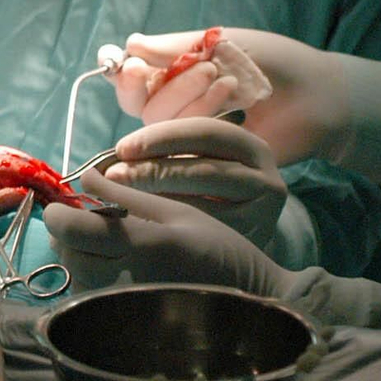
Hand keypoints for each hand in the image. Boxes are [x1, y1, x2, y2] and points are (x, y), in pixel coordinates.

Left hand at [44, 169, 287, 296]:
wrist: (251, 302)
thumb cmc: (218, 250)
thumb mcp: (177, 211)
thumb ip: (127, 197)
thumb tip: (86, 177)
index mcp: (144, 245)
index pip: (74, 231)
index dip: (58, 215)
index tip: (62, 205)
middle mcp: (130, 280)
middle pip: (69, 257)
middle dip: (67, 235)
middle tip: (84, 219)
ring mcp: (128, 306)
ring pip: (78, 278)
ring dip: (79, 256)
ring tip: (104, 241)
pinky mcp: (128, 320)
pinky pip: (93, 297)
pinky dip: (92, 278)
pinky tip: (115, 265)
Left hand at [103, 117, 288, 252]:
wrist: (247, 241)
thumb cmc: (211, 188)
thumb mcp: (202, 161)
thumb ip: (170, 152)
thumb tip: (118, 159)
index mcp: (252, 148)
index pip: (204, 133)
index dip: (161, 137)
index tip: (123, 148)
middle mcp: (266, 181)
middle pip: (204, 170)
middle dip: (153, 171)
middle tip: (114, 177)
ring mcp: (263, 218)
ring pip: (203, 206)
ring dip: (155, 201)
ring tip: (120, 201)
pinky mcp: (249, 247)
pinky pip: (202, 237)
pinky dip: (169, 228)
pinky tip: (141, 226)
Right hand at [113, 28, 348, 165]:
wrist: (318, 95)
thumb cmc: (272, 62)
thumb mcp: (224, 43)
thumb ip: (177, 47)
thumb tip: (130, 45)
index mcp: (174, 75)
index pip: (131, 82)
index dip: (125, 76)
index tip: (133, 64)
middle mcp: (177, 107)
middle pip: (141, 105)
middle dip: (164, 85)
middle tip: (206, 68)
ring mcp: (193, 136)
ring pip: (160, 124)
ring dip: (188, 95)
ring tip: (228, 80)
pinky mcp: (210, 160)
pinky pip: (185, 144)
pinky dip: (203, 113)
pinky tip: (235, 95)